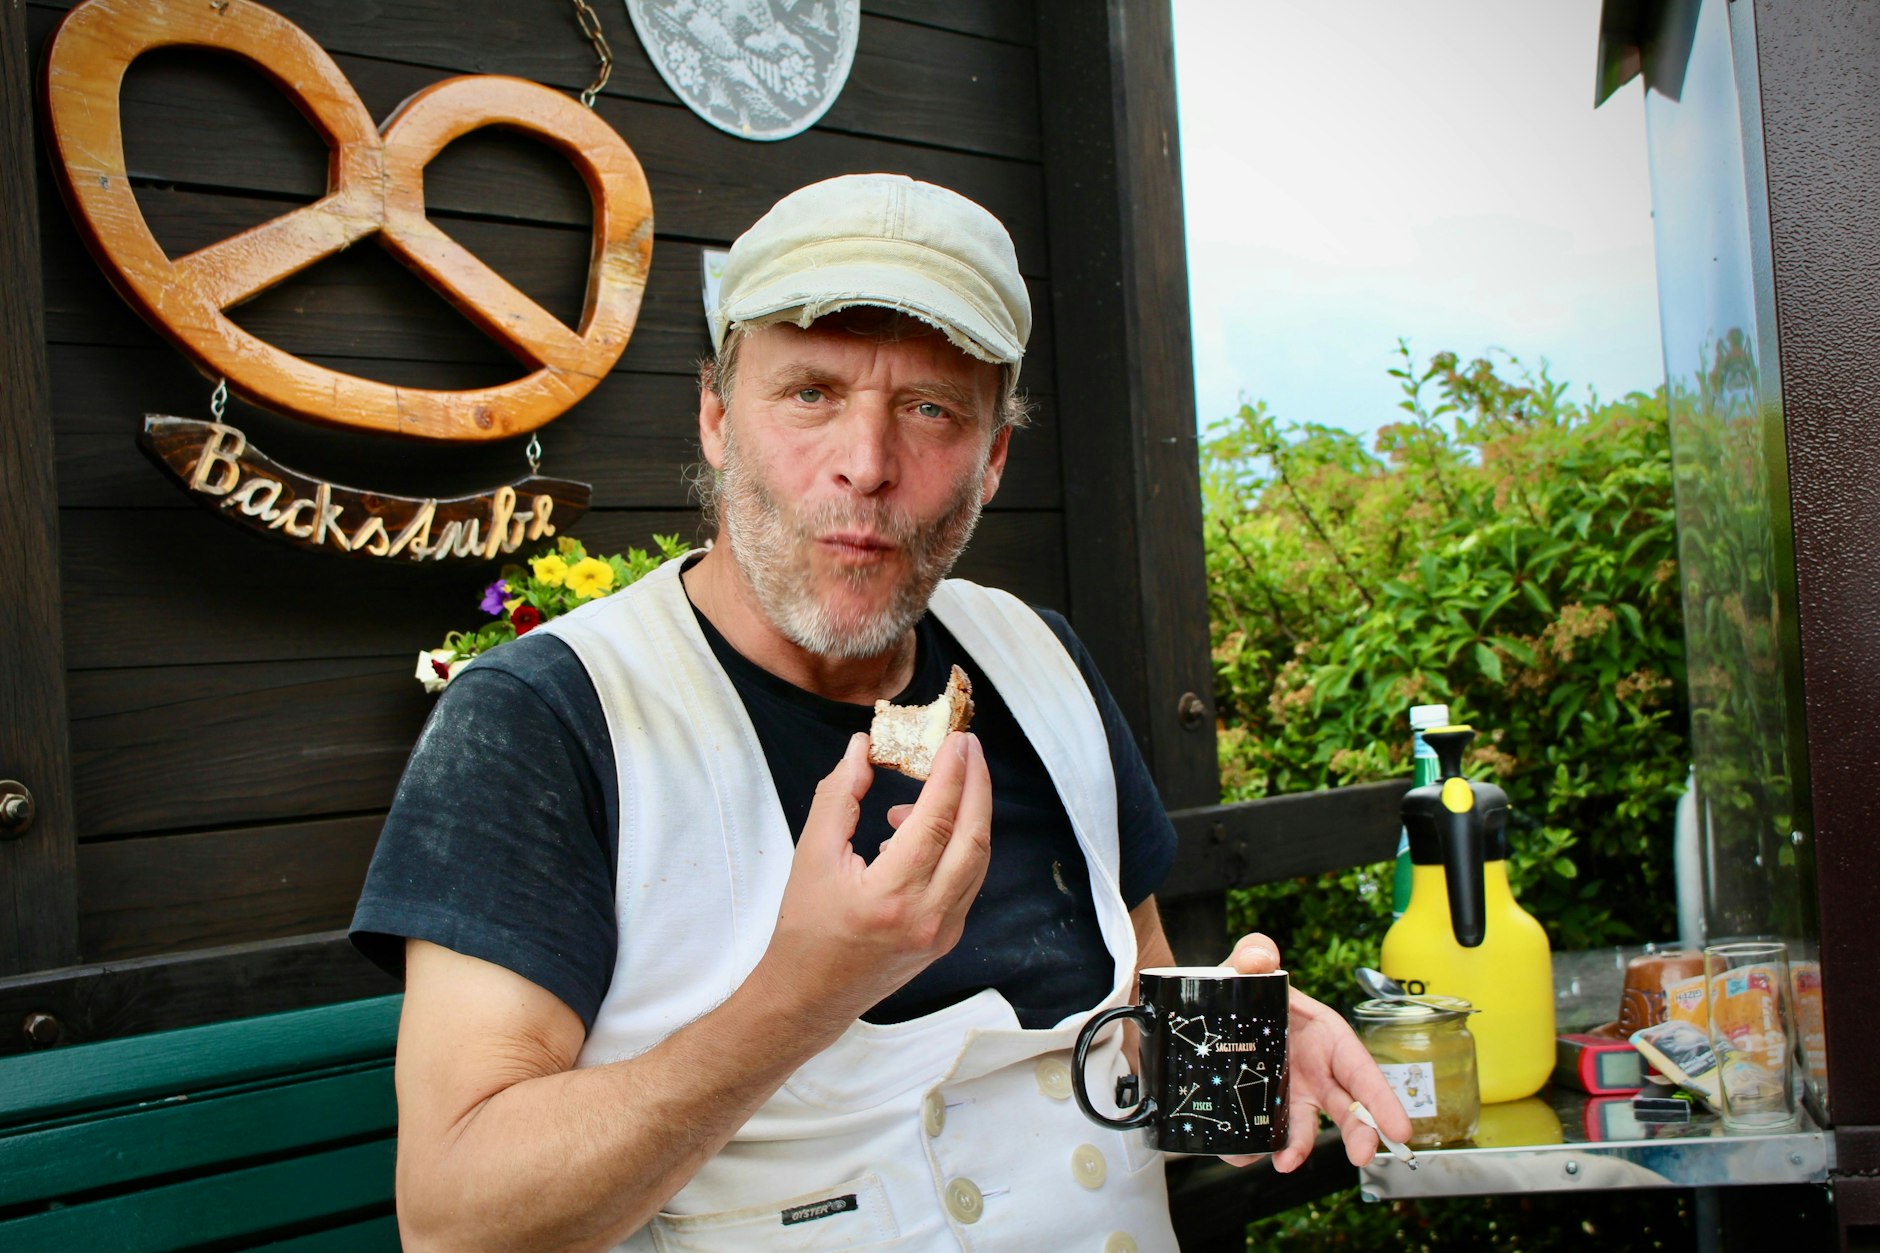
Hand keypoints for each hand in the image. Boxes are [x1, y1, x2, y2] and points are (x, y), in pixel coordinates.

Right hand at [757, 731, 992, 1032]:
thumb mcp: (810, 856)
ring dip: (970, 813)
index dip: (950, 775)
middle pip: (972, 838)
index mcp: (890, 896)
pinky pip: (968, 879)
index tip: (955, 740)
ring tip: (940, 783)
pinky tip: (925, 829)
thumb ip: (839, 796)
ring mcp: (944, 931)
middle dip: (977, 785)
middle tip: (967, 746)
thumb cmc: (805, 929)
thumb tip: (862, 749)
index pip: (935, 822)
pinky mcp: (948, 937)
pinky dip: (958, 844)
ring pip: (977, 859)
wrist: (810, 996)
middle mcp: (927, 917)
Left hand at [1216, 933, 1412, 1171]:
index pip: (1361, 1068)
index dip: (1382, 1098)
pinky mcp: (1265, 1107)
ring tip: (1285, 1162)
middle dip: (1359, 1134)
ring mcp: (1292, 1093)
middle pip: (1347, 1108)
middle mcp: (1316, 1071)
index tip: (1400, 1129)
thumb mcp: (1247, 964)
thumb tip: (1260, 958)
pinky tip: (1245, 1152)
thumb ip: (1255, 953)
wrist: (1206, 1009)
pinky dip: (1258, 1145)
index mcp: (1327, 1036)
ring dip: (1299, 1147)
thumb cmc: (1242, 985)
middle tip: (1362, 1156)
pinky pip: (1267, 1131)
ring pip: (1305, 1127)